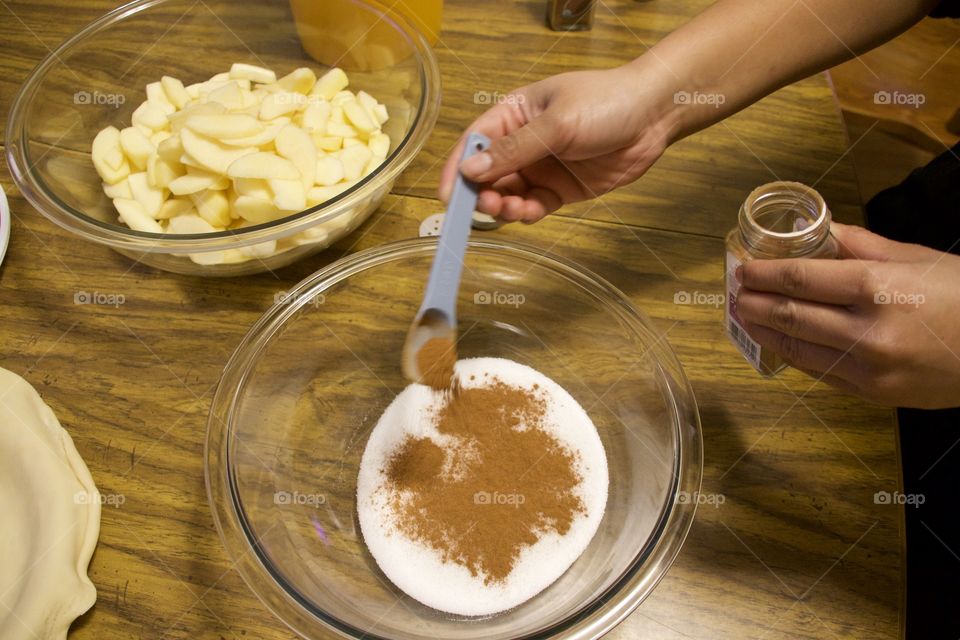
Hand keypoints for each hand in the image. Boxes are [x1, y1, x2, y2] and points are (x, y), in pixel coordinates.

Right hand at [438, 62, 675, 223]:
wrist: (655, 115)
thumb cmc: (606, 101)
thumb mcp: (556, 124)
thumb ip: (514, 149)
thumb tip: (471, 169)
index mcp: (513, 114)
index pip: (475, 143)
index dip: (458, 168)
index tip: (447, 194)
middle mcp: (523, 142)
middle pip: (488, 174)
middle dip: (481, 193)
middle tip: (485, 206)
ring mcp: (541, 167)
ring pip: (509, 194)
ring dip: (504, 206)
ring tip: (511, 209)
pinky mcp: (560, 189)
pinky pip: (534, 206)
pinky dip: (526, 213)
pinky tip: (528, 212)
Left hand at [736, 223, 959, 408]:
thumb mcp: (919, 257)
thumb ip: (862, 245)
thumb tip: (819, 230)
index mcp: (879, 288)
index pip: (801, 278)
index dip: (764, 273)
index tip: (744, 267)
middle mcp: (868, 331)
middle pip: (790, 314)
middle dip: (754, 302)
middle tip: (734, 291)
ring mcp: (869, 367)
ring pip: (797, 348)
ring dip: (763, 331)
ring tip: (744, 316)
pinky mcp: (874, 393)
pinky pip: (819, 372)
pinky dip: (793, 354)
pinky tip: (778, 341)